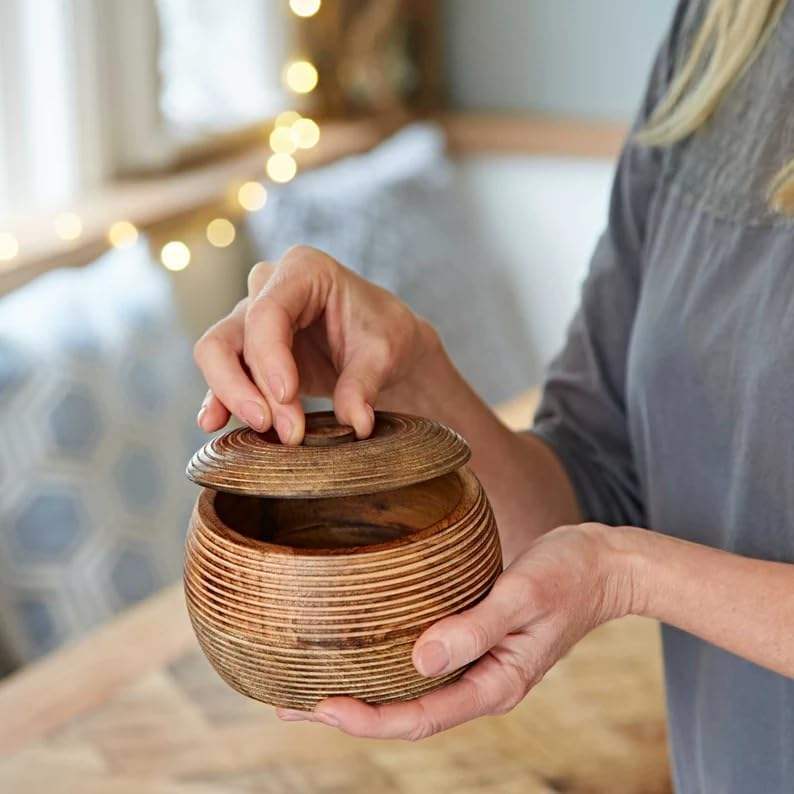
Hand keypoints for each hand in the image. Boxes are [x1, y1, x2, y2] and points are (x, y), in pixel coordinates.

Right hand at [193, 245, 440, 444]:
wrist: (387, 348)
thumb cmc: (387, 335)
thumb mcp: (385, 354)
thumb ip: (364, 384)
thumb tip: (355, 422)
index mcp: (304, 270)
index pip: (267, 313)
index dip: (269, 358)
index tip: (288, 397)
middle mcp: (268, 288)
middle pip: (227, 336)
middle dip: (245, 387)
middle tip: (283, 429)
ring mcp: (252, 318)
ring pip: (216, 355)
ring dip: (234, 398)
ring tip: (265, 433)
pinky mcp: (250, 351)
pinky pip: (223, 375)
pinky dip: (219, 400)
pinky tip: (214, 423)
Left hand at [276, 523, 634, 737]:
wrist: (600, 564)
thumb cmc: (566, 576)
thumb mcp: (523, 598)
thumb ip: (474, 629)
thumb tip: (417, 660)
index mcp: (495, 684)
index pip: (420, 717)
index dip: (368, 718)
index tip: (320, 706)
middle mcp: (480, 683)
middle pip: (406, 714)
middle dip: (348, 714)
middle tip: (287, 704)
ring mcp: (476, 665)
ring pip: (409, 692)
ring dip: (361, 692)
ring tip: (306, 687)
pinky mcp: (472, 641)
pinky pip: (422, 665)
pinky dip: (385, 665)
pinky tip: (360, 651)